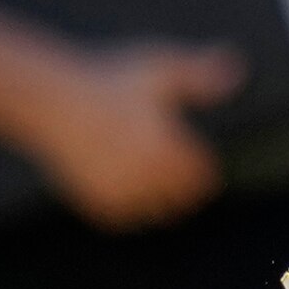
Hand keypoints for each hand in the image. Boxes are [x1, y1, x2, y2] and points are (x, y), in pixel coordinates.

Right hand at [27, 39, 243, 228]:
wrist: (49, 102)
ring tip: (144, 170)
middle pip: (184, 200)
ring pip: (157, 213)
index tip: (192, 153)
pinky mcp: (98, 208)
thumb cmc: (107, 82)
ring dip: (159, 199)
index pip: (204, 178)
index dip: (202, 165)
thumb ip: (200, 75)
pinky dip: (130, 206)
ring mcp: (121, 197)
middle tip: (167, 162)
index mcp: (167, 150)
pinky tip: (120, 179)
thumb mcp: (158, 70)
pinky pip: (128, 218)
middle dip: (183, 185)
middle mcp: (146, 180)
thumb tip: (239, 71)